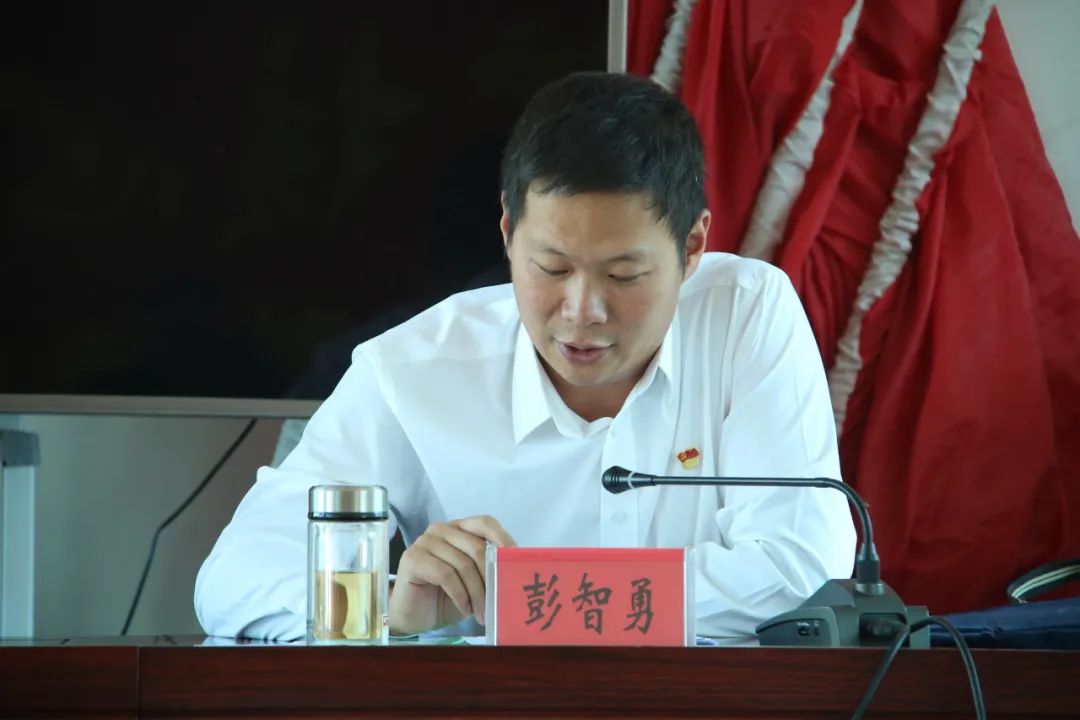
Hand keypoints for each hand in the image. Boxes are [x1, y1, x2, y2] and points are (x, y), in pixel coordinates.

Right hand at [389, 515, 515, 634]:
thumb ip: (489, 568)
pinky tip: (465, 608)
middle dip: (490, 578)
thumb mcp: (474, 581)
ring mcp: (424, 542)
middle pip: (476, 547)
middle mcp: (440, 529)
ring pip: (463, 564)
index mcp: (458, 528)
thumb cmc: (446, 597)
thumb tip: (517, 569)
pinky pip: (446, 574)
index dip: (503, 539)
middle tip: (498, 602)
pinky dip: (460, 595)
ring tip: (481, 612)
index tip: (516, 560)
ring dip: (476, 593)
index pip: (485, 523)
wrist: (414, 615)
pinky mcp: (413, 558)